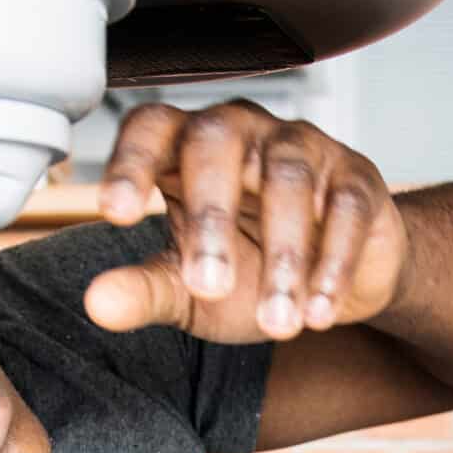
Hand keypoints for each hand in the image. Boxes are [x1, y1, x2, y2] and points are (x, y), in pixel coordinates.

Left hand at [85, 100, 409, 342]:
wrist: (333, 285)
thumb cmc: (250, 270)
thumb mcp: (189, 290)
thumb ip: (145, 291)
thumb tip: (97, 303)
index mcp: (187, 148)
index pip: (152, 128)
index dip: (130, 161)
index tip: (115, 213)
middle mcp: (242, 131)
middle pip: (217, 140)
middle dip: (211, 217)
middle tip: (208, 286)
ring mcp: (302, 147)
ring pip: (288, 178)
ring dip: (283, 256)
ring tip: (277, 324)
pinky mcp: (356, 177)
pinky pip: (345, 207)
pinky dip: (334, 262)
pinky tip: (319, 312)